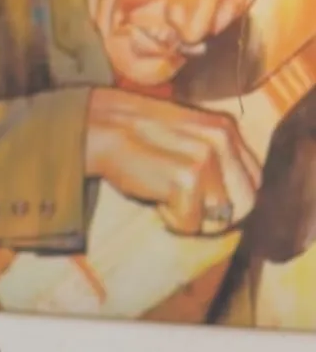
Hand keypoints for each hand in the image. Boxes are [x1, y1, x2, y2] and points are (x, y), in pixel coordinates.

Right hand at [85, 88, 262, 235]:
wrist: (98, 130)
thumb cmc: (135, 144)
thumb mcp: (186, 142)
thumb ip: (215, 160)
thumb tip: (230, 203)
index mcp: (228, 129)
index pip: (254, 182)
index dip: (227, 200)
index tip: (195, 198)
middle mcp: (224, 139)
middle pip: (247, 203)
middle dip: (216, 216)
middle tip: (182, 205)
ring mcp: (207, 156)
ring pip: (221, 216)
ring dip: (191, 217)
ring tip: (165, 198)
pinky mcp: (188, 176)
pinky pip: (192, 222)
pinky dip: (171, 220)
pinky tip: (154, 201)